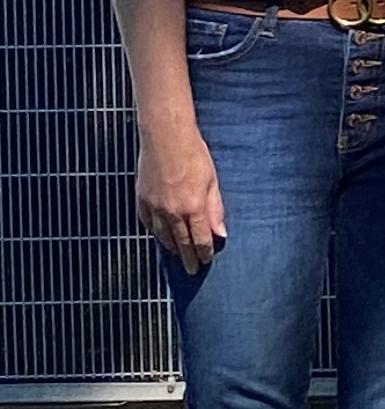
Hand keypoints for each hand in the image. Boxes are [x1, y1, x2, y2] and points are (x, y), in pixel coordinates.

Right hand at [135, 121, 224, 275]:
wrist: (165, 137)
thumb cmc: (194, 155)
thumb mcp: (212, 182)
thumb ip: (215, 210)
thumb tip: (220, 233)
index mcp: (193, 207)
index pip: (200, 239)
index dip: (203, 253)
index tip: (205, 262)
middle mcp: (172, 211)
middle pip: (181, 242)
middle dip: (187, 258)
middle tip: (190, 270)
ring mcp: (154, 206)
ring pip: (162, 235)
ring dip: (170, 247)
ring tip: (177, 255)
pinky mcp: (141, 199)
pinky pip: (147, 223)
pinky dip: (155, 232)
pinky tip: (160, 236)